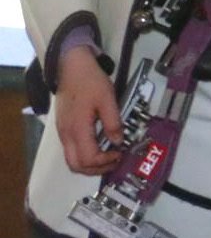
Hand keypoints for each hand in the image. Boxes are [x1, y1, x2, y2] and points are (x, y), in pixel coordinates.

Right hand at [55, 46, 121, 174]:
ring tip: (109, 156)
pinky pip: (71, 151)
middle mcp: (66, 135)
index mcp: (77, 129)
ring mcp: (63, 133)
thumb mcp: (107, 98)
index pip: (88, 159)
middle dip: (97, 169)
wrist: (71, 68)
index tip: (119, 153)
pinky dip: (85, 156)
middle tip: (115, 160)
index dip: (105, 162)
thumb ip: (113, 122)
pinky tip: (100, 146)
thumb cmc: (90, 81)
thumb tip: (118, 142)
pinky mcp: (63, 129)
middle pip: (76, 166)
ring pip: (72, 160)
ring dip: (90, 164)